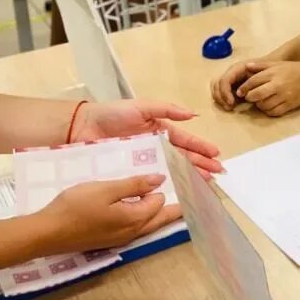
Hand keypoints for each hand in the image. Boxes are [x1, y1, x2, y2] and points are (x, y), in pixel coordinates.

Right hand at [36, 175, 181, 254]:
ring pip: (149, 225)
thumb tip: (161, 180)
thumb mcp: (106, 189)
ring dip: (160, 213)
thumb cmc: (76, 206)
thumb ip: (134, 185)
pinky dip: (145, 218)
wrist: (47, 233)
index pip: (160, 202)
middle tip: (191, 195)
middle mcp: (133, 233)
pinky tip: (138, 208)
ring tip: (169, 198)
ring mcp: (121, 239)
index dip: (165, 187)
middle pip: (161, 220)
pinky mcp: (109, 240)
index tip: (179, 177)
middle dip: (176, 208)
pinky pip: (136, 229)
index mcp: (135, 218)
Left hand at [71, 100, 222, 174]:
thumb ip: (166, 109)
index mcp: (160, 132)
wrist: (82, 127)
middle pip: (183, 159)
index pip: (185, 141)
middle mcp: (156, 149)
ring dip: (189, 177)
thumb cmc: (112, 114)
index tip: (216, 156)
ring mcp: (145, 163)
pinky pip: (152, 181)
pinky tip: (177, 192)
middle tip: (217, 174)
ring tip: (204, 184)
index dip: (201, 148)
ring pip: (171, 171)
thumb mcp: (141, 107)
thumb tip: (193, 115)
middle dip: (201, 165)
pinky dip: (165, 187)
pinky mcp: (132, 174)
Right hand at [212, 58, 261, 110]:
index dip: (225, 92)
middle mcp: (230, 73)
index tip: (231, 103)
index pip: (224, 80)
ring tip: (229, 107)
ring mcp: (229, 78)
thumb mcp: (261, 75)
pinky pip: (220, 92)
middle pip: (216, 84)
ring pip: (216, 88)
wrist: (269, 67)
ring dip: (220, 99)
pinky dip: (222, 99)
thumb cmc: (266, 71)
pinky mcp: (230, 85)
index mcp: (236, 68)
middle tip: (229, 107)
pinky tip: (231, 105)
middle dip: (220, 97)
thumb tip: (242, 94)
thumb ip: (252, 83)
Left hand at [236, 61, 299, 116]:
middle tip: (249, 97)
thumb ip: (262, 65)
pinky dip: (268, 111)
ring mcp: (284, 96)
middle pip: (257, 95)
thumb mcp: (278, 64)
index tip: (240, 92)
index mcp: (274, 73)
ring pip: (264, 105)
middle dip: (250, 97)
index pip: (253, 81)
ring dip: (258, 105)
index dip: (244, 88)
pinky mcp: (290, 105)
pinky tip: (268, 107)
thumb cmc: (295, 69)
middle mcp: (278, 85)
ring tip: (259, 102)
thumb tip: (247, 66)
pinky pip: (274, 112)